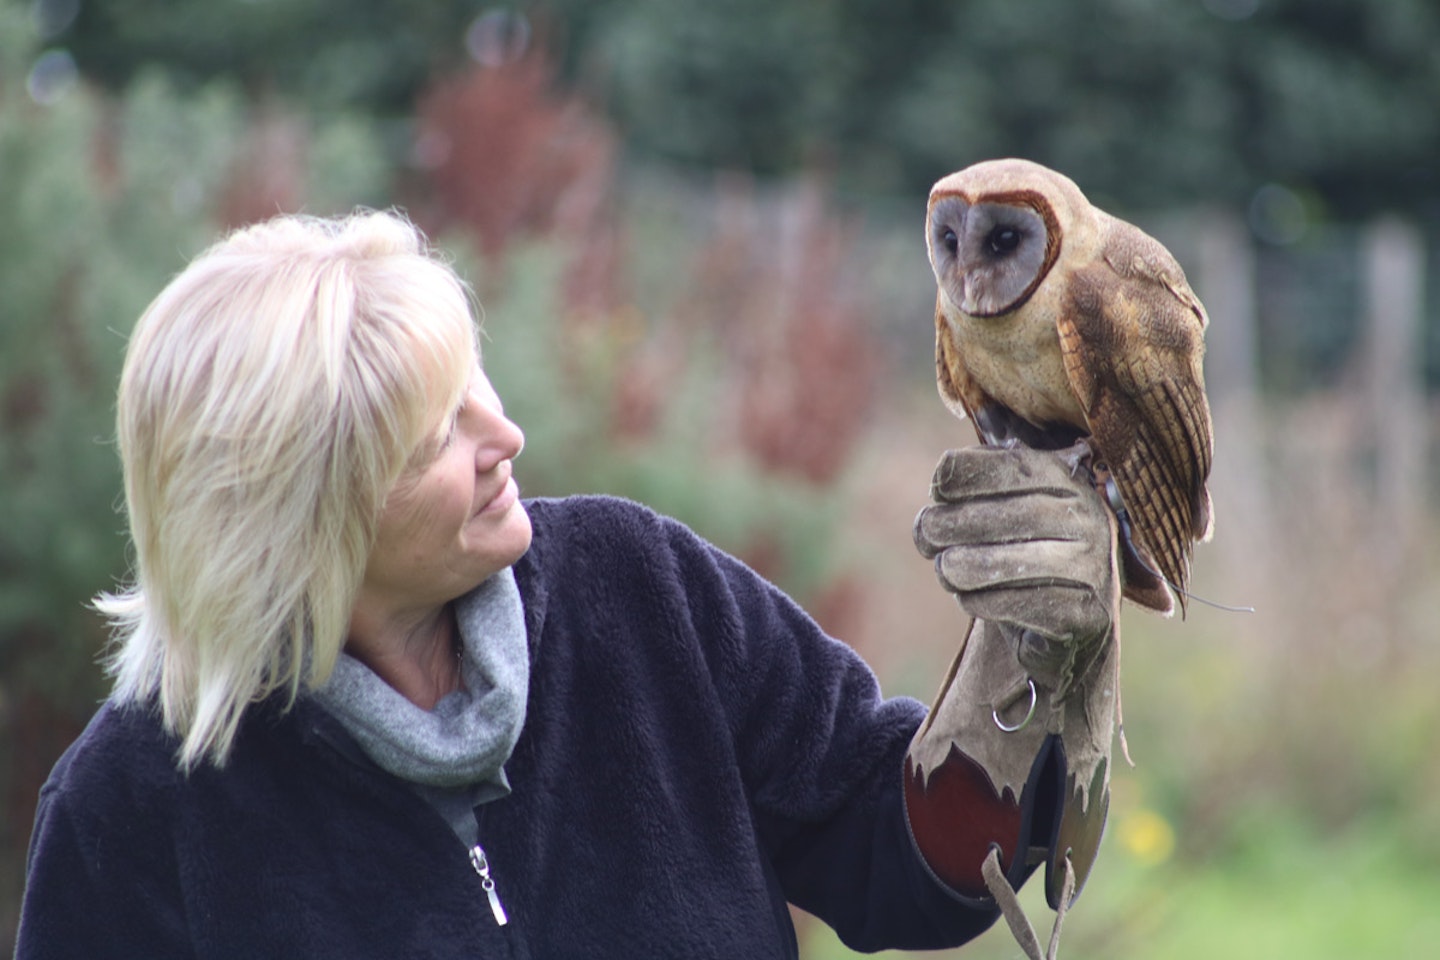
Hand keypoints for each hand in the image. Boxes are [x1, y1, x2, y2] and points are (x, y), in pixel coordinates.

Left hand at [913, 445, 1118, 686]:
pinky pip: (1015, 605)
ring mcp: (1094, 568)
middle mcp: (1091, 518)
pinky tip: (971, 598)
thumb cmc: (1018, 548)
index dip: (966, 474)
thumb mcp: (999, 504)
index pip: (1014, 466)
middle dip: (950, 524)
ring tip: (944, 569)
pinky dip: (980, 601)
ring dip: (958, 567)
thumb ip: (975, 484)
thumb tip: (944, 479)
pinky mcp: (1085, 615)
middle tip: (925, 536)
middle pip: (1007, 515)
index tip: (936, 489)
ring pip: (1006, 564)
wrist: (1061, 620)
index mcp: (1069, 480)